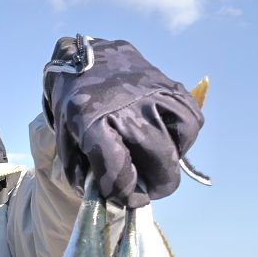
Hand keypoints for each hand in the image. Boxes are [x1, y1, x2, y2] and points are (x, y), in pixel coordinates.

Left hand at [43, 36, 203, 207]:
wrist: (80, 57)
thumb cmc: (72, 104)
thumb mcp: (66, 139)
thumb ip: (84, 172)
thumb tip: (110, 199)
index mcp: (92, 123)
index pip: (119, 171)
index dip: (126, 194)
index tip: (127, 199)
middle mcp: (127, 108)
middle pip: (160, 161)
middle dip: (156, 186)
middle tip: (147, 190)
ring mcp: (152, 93)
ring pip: (181, 141)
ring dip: (172, 163)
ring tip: (158, 164)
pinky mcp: (169, 83)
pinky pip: (192, 118)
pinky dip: (185, 137)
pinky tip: (170, 141)